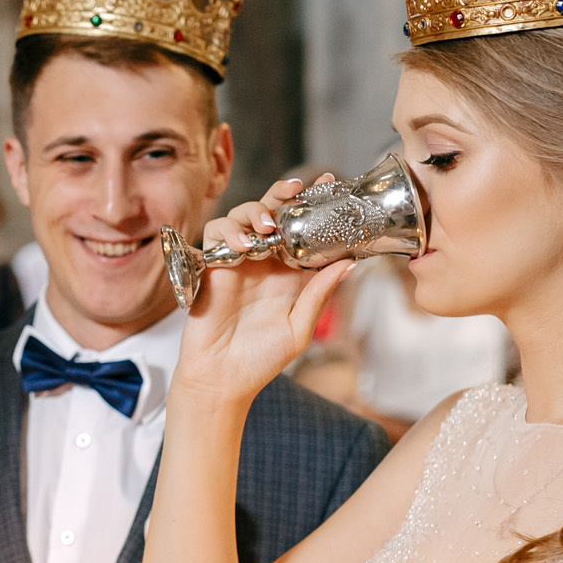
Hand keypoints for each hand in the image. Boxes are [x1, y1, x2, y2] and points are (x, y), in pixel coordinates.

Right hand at [174, 176, 354, 408]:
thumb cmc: (261, 359)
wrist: (222, 378)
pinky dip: (228, 231)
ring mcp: (238, 261)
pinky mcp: (213, 266)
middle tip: (295, 189)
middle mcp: (265, 262)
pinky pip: (216, 234)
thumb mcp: (299, 328)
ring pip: (242, 216)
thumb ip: (319, 294)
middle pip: (272, 213)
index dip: (313, 205)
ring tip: (266, 228)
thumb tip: (348, 264)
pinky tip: (242, 245)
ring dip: (255, 212)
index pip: (303, 229)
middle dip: (283, 195)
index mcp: (290, 273)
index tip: (328, 183)